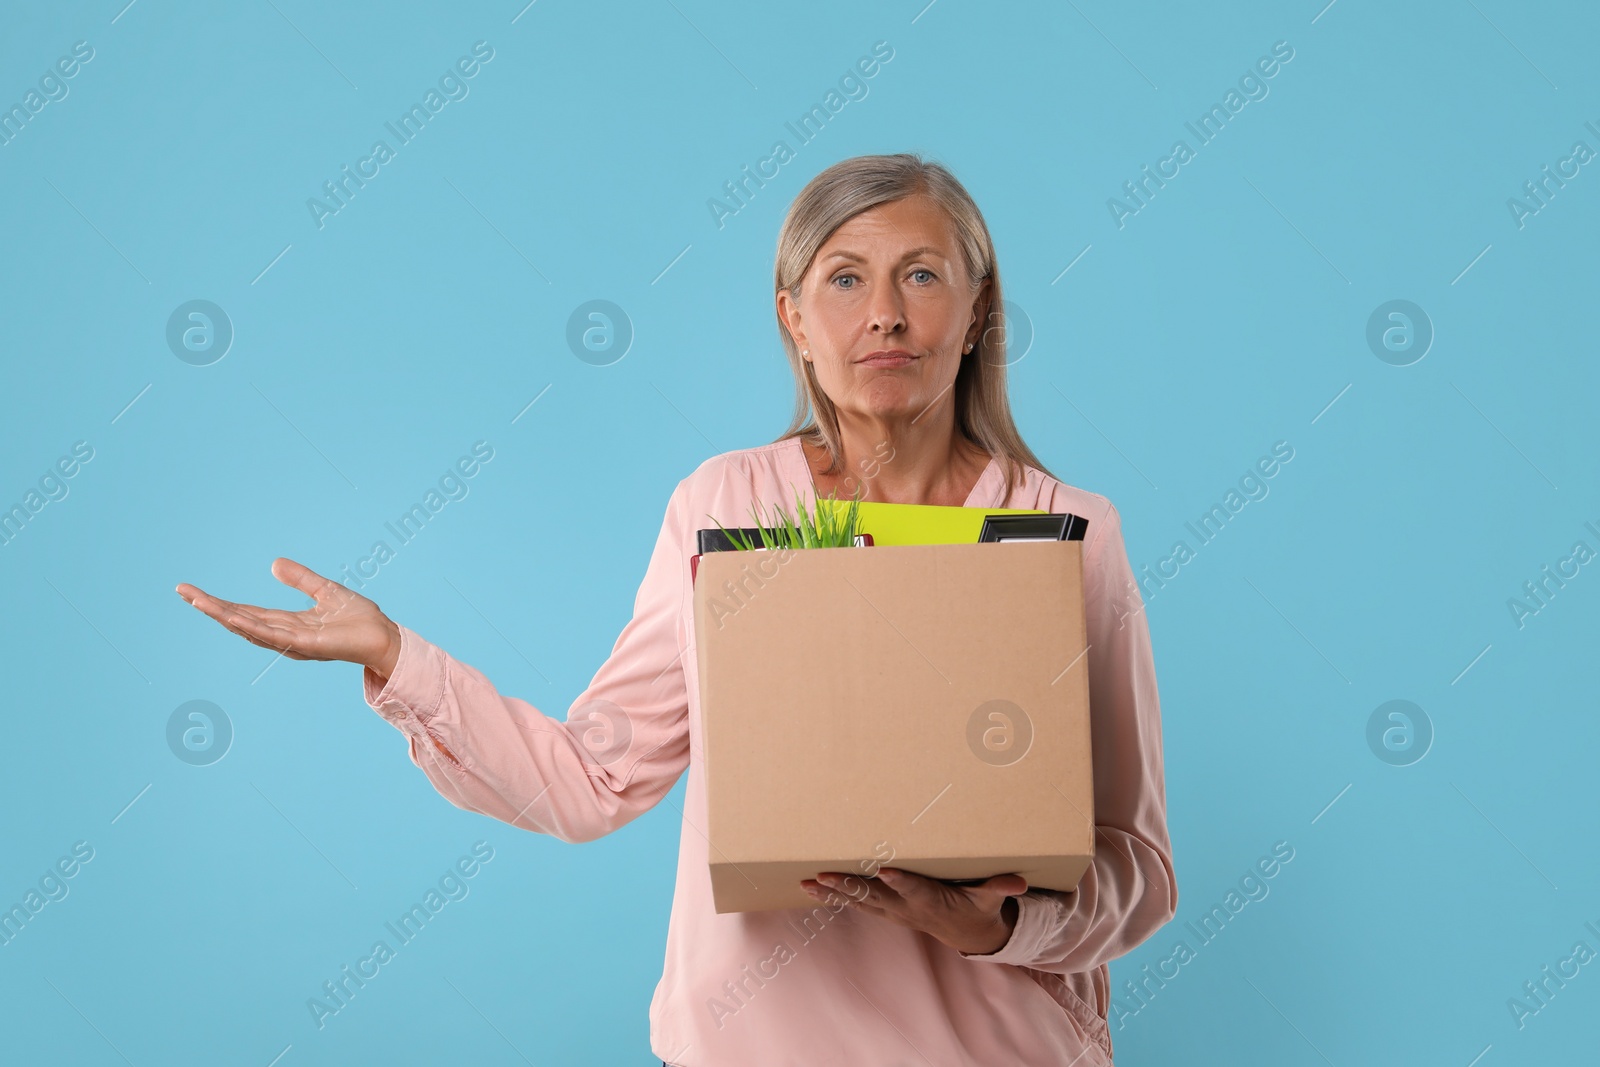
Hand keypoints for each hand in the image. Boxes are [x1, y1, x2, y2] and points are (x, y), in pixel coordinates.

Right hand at [176, 557, 402, 678]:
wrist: (384, 636)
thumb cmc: (359, 619)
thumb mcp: (324, 590)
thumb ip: (300, 579)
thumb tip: (273, 564)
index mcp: (286, 622)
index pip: (245, 611)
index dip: (219, 603)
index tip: (192, 591)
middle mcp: (284, 635)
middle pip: (239, 620)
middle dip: (211, 608)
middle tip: (183, 592)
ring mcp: (292, 642)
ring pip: (249, 627)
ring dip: (222, 615)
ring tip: (197, 600)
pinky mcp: (306, 644)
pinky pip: (273, 635)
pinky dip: (251, 626)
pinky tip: (231, 616)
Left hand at [801, 868, 1026, 955]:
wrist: (964, 934)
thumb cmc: (975, 906)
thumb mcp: (989, 899)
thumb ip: (999, 887)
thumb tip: (1019, 882)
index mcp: (931, 899)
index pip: (914, 888)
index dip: (900, 881)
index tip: (884, 869)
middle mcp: (906, 907)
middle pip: (875, 895)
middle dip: (849, 886)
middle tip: (825, 875)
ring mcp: (892, 911)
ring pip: (859, 900)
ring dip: (833, 892)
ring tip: (808, 882)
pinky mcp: (884, 910)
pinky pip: (856, 903)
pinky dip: (833, 896)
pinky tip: (811, 887)